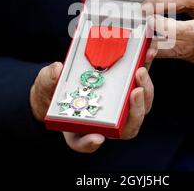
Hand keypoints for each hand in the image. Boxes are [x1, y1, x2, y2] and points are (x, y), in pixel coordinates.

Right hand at [30, 48, 155, 152]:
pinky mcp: (128, 85)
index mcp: (83, 127)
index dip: (91, 142)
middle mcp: (107, 119)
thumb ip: (48, 81)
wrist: (62, 85)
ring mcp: (120, 103)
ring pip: (140, 101)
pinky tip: (148, 51)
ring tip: (142, 68)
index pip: (89, 141)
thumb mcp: (45, 88)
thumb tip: (57, 69)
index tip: (97, 137)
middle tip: (136, 90)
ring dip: (146, 85)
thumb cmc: (53, 94)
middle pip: (128, 124)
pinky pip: (140, 79)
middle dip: (136, 108)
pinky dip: (146, 65)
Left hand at [142, 0, 193, 66]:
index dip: (163, 0)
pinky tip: (150, 41)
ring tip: (142, 33)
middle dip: (165, 28)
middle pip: (191, 31)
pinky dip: (161, 48)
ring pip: (180, 48)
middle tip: (147, 22)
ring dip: (156, 42)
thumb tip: (150, 4)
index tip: (146, 5)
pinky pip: (177, 54)